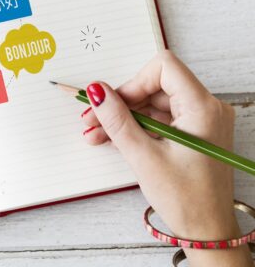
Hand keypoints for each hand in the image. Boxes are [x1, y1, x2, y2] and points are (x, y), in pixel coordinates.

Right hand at [81, 50, 251, 265]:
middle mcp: (206, 109)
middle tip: (93, 118)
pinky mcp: (192, 133)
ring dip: (123, 117)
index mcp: (202, 108)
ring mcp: (200, 121)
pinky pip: (159, 119)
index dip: (133, 82)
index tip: (112, 101)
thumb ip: (117, 120)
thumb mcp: (143, 157)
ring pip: (153, 104)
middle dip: (121, 103)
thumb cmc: (187, 199)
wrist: (207, 230)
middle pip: (154, 87)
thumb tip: (98, 92)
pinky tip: (113, 138)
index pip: (164, 68)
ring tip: (97, 133)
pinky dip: (136, 127)